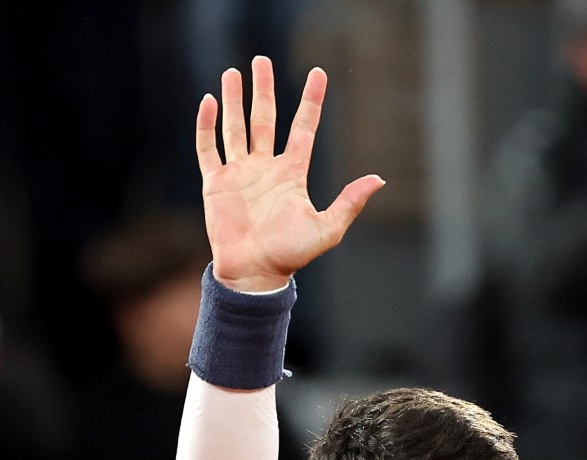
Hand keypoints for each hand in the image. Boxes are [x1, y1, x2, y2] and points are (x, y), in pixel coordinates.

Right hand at [196, 56, 384, 292]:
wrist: (255, 273)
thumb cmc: (291, 254)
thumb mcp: (328, 228)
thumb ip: (350, 201)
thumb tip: (379, 179)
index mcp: (292, 173)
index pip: (302, 128)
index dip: (311, 101)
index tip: (318, 73)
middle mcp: (265, 168)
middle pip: (264, 118)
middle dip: (263, 89)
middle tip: (261, 61)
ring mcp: (239, 173)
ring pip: (235, 128)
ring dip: (233, 100)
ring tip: (233, 72)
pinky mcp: (215, 184)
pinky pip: (209, 149)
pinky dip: (206, 127)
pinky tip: (209, 103)